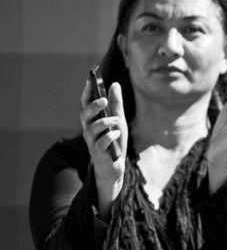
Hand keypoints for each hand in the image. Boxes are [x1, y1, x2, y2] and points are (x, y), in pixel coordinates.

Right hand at [79, 79, 127, 216]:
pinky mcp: (98, 154)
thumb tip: (114, 84)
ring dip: (104, 122)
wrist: (115, 168)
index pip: (86, 105)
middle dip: (93, 106)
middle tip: (104, 100)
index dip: (86, 93)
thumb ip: (116, 104)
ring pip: (91, 129)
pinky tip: (116, 133)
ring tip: (116, 119)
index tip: (90, 81)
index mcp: (92, 122)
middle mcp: (89, 131)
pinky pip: (100, 144)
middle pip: (84, 116)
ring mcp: (92, 143)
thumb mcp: (119, 121)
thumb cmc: (115, 143)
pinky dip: (108, 137)